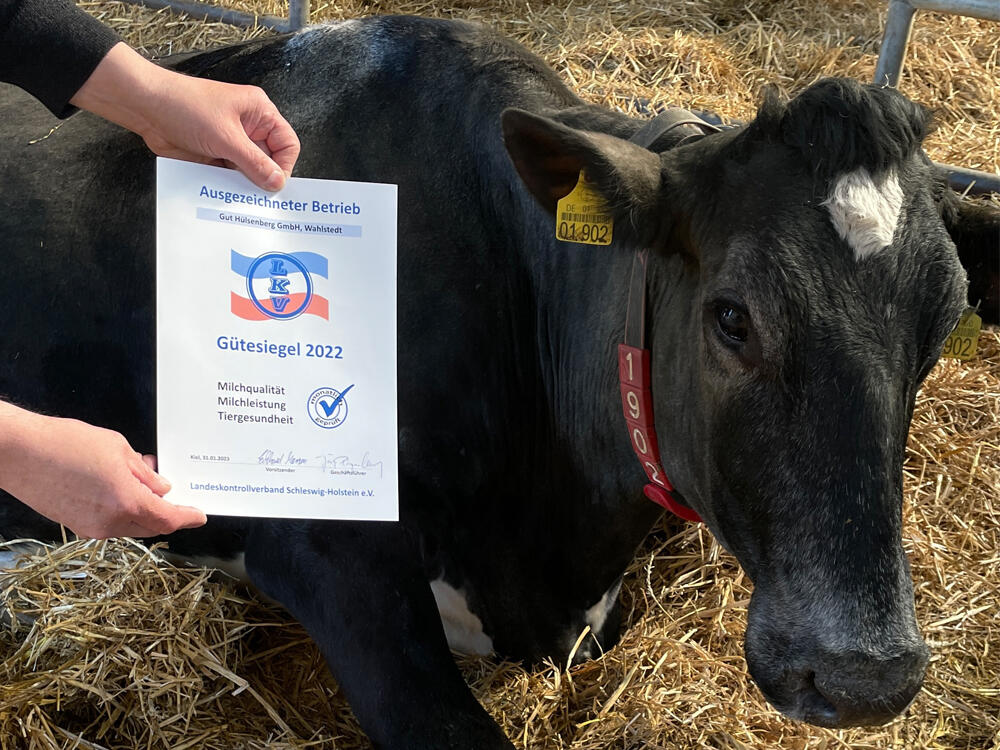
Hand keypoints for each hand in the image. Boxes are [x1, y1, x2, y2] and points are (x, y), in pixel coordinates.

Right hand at [0, 403, 205, 538]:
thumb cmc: (67, 444)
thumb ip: (144, 473)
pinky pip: (111, 524)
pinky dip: (123, 512)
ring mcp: (90, 527)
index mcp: (127, 503)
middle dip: (167, 514)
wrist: (18, 453)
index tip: (199, 515)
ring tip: (145, 483)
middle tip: (175, 494)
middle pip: (151, 527)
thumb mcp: (118, 449)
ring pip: (130, 527)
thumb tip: (161, 486)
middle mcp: (111, 523)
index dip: (187, 517)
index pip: (168, 519)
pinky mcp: (75, 525)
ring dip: (143, 512)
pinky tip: (121, 490)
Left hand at [71, 43, 299, 190]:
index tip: (273, 185)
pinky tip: (223, 195)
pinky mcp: (214, 153)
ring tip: (239, 199)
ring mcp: (231, 141)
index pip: (287, 144)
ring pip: (248, 170)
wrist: (145, 106)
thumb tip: (277, 183)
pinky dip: (227, 186)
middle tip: (258, 199)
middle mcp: (249, 127)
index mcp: (259, 112)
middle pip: (269, 160)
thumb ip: (254, 163)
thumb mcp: (226, 138)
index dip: (284, 166)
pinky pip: (228, 175)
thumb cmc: (186, 107)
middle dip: (263, 178)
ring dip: (243, 184)